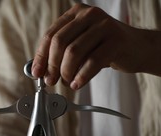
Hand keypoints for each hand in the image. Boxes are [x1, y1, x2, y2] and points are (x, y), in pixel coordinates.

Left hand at [31, 3, 160, 89]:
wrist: (137, 48)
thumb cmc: (103, 48)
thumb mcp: (79, 47)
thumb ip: (59, 55)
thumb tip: (38, 71)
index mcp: (76, 14)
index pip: (50, 35)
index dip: (41, 57)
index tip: (37, 73)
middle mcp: (89, 15)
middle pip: (59, 42)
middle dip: (52, 65)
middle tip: (51, 81)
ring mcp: (104, 25)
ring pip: (73, 52)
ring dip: (66, 72)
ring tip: (67, 82)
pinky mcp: (116, 40)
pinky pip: (92, 61)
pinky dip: (81, 76)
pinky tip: (77, 84)